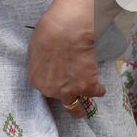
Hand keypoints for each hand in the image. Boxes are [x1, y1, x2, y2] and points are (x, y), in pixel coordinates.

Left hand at [27, 0, 109, 118]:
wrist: (67, 30)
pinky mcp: (88, 85)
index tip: (59, 83)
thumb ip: (41, 64)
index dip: (53, 84)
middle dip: (66, 96)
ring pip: (76, 107)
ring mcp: (71, 90)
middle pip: (59, 99)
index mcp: (37, 81)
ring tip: (86, 102)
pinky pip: (96, 92)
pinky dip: (99, 90)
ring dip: (82, 103)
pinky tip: (100, 88)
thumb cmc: (48, 32)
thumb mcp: (35, 49)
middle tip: (72, 98)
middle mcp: (52, 91)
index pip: (45, 88)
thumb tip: (47, 64)